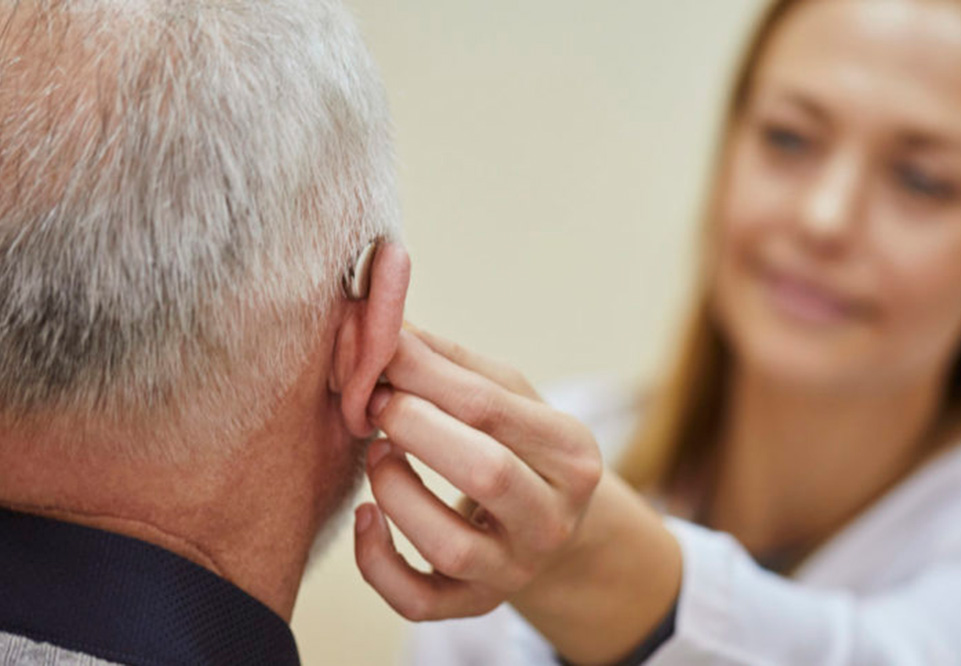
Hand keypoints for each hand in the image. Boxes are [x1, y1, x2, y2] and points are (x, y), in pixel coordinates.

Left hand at [353, 327, 602, 619]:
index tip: (379, 353)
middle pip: (485, 471)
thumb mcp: (506, 396)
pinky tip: (367, 516)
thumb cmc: (517, 445)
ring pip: (448, 543)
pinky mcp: (474, 604)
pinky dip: (376, 561)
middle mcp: (553, 519)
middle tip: (375, 404)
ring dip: (394, 490)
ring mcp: (515, 569)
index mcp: (571, 453)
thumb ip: (451, 362)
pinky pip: (417, 600)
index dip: (422, 375)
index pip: (491, 407)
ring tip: (377, 454)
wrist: (545, 525)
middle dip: (414, 428)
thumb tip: (385, 324)